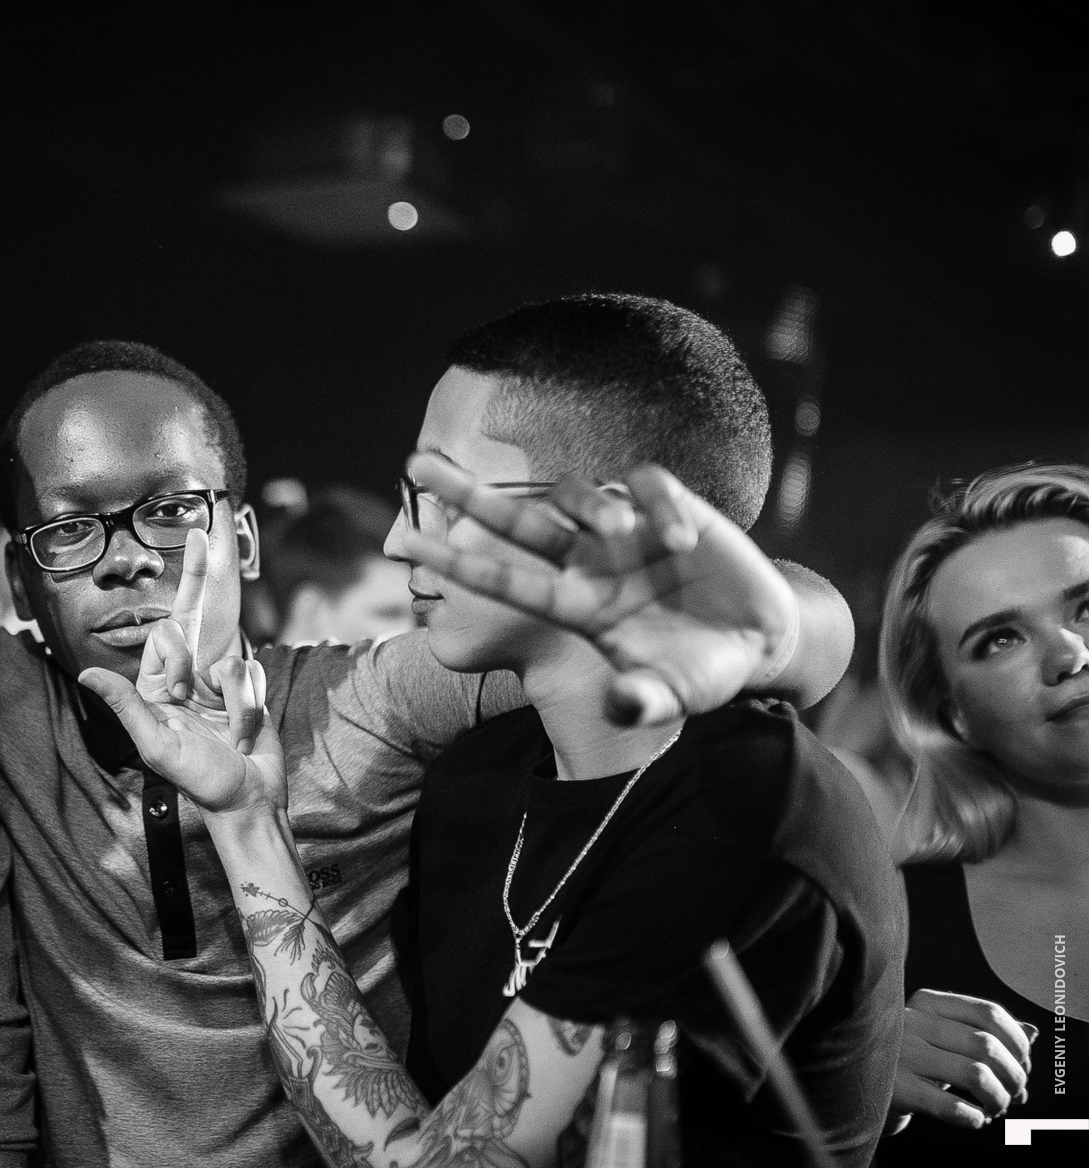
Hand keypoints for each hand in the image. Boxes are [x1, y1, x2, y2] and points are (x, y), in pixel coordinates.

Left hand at [78, 533, 281, 813]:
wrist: (249, 800)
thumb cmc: (199, 781)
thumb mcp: (157, 746)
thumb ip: (126, 706)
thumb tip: (84, 676)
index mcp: (157, 686)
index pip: (166, 640)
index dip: (178, 659)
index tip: (185, 691)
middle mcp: (187, 675)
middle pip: (194, 613)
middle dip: (200, 572)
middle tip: (203, 527)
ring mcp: (219, 680)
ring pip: (231, 656)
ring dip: (238, 702)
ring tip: (235, 738)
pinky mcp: (248, 688)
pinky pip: (254, 676)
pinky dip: (253, 707)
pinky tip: (248, 734)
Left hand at [392, 456, 798, 725]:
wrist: (759, 641)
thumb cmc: (702, 671)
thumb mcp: (674, 696)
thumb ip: (646, 700)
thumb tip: (621, 704)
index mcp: (579, 607)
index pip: (506, 581)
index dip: (458, 563)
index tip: (407, 547)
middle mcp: (591, 564)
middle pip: (518, 520)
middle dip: (468, 493)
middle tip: (415, 463)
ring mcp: (628, 535)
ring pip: (579, 495)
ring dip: (595, 506)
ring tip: (630, 531)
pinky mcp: (672, 510)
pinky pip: (649, 485)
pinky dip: (661, 504)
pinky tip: (686, 537)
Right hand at [892, 989, 1031, 1128]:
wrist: (856, 1088)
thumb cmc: (910, 1062)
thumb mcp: (943, 1038)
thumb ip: (985, 1033)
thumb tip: (1033, 1034)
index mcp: (926, 1002)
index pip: (989, 1013)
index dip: (1018, 1042)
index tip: (1023, 1065)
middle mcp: (910, 1022)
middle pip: (987, 1045)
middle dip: (1014, 1076)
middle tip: (1014, 1095)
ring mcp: (899, 1055)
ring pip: (976, 1075)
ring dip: (999, 1099)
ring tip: (995, 1109)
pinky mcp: (895, 1090)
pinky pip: (953, 1107)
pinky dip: (975, 1118)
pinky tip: (974, 1119)